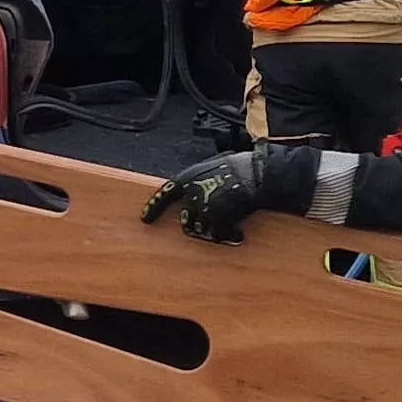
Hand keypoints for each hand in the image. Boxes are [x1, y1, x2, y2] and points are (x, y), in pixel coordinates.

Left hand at [144, 141, 314, 241]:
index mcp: (186, 177)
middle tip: (213, 226)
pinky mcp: (216, 220)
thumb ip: (200, 181)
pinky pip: (218, 235)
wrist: (257, 174)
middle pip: (184, 220)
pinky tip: (238, 232)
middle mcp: (190, 193)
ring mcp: (202, 208)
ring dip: (214, 232)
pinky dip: (228, 235)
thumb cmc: (239, 167)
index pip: (164, 194)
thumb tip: (194, 193)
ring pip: (201, 230)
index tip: (145, 219)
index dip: (153, 207)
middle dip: (196, 226)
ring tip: (230, 228)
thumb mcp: (213, 166)